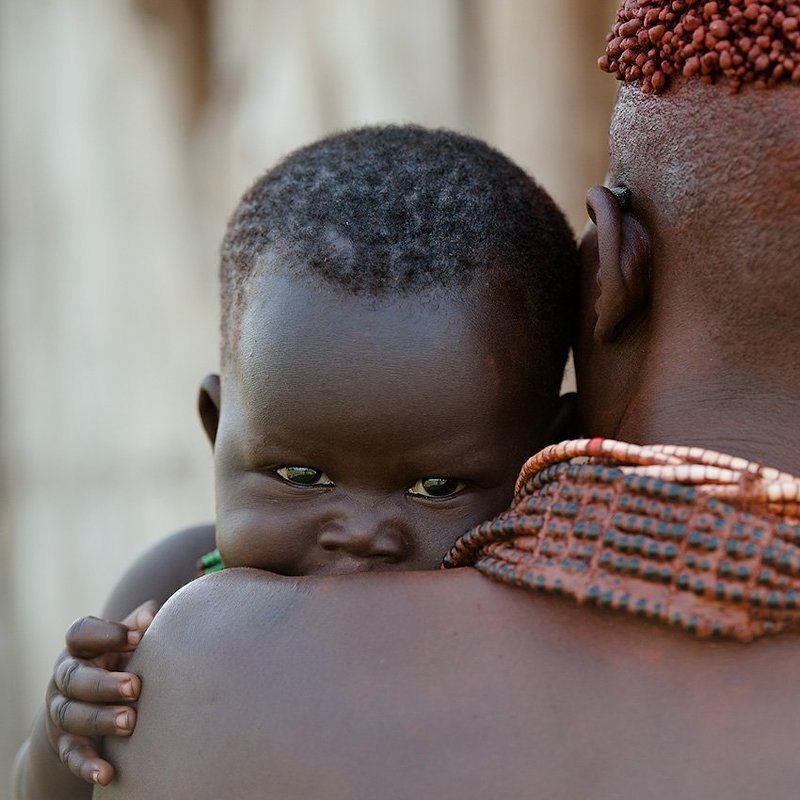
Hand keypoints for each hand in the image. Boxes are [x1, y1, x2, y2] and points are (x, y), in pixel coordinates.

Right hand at [45, 600, 158, 784]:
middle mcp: (65, 677)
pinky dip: (87, 764)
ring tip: (130, 723)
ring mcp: (61, 711)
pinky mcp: (64, 743)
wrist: (86, 707)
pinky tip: (106, 773)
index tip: (138, 637)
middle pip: (76, 678)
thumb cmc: (118, 663)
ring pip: (72, 715)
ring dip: (100, 720)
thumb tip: (153, 613)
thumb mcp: (123, 644)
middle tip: (136, 686)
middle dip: (105, 683)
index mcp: (80, 648)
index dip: (105, 634)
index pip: (79, 633)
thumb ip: (137, 626)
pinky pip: (71, 755)